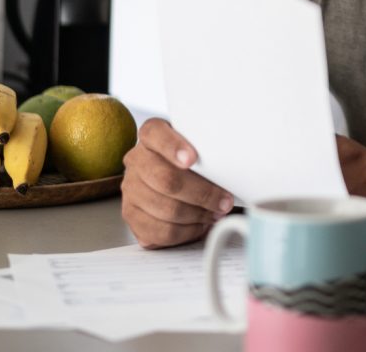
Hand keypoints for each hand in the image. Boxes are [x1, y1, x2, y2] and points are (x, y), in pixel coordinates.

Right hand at [121, 118, 234, 248]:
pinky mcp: (132, 215)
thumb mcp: (201, 146)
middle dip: (202, 194)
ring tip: (216, 213)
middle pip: (166, 180)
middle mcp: (136, 160)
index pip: (154, 133)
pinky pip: (162, 231)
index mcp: (151, 135)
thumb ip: (210, 151)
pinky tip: (200, 225)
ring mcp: (130, 188)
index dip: (173, 147)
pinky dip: (187, 232)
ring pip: (166, 209)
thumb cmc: (194, 162)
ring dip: (198, 215)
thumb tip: (234, 168)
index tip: (192, 159)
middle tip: (224, 201)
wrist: (172, 179)